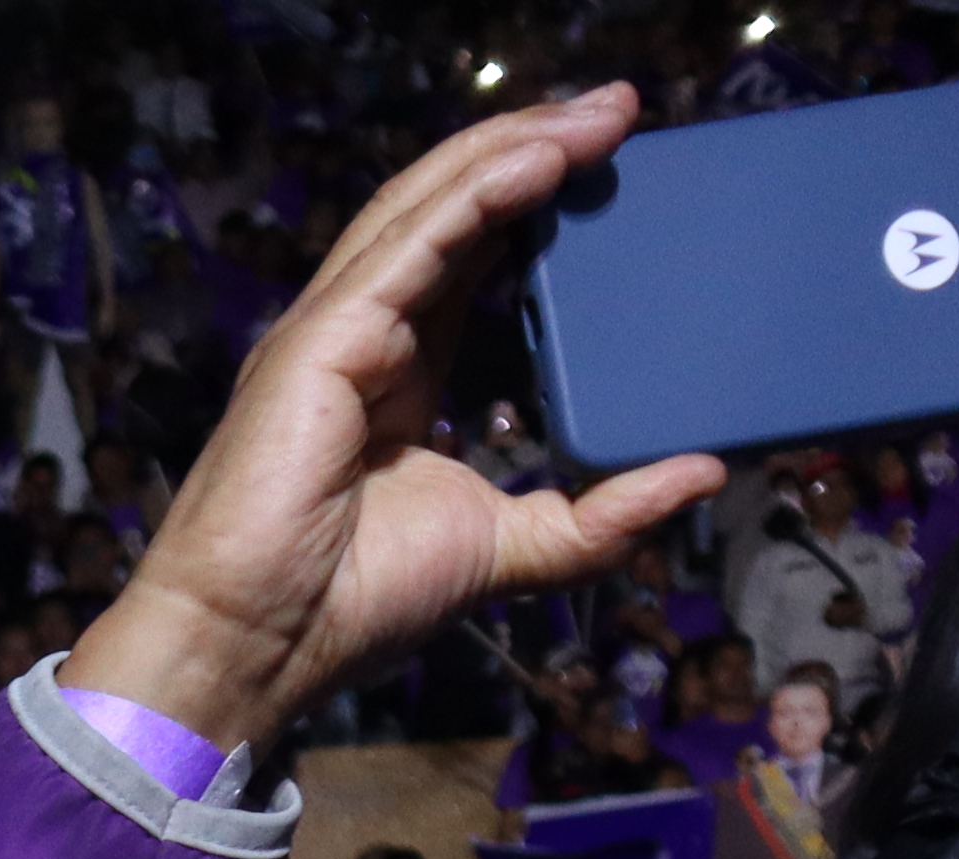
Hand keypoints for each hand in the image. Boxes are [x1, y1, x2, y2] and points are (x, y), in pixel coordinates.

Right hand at [63, 91, 722, 759]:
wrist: (257, 649)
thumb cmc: (349, 607)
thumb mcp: (508, 549)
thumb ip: (598, 516)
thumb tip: (702, 471)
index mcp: (396, 377)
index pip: (468, 260)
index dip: (533, 205)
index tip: (611, 167)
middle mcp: (361, 337)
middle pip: (450, 211)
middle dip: (532, 147)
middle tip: (619, 110)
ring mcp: (334, 332)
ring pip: (428, 206)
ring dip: (514, 146)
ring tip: (596, 115)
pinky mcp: (322, 340)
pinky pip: (410, 245)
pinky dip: (477, 193)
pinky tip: (540, 159)